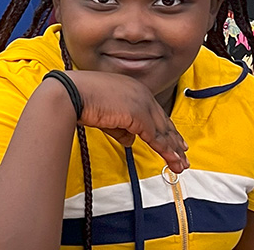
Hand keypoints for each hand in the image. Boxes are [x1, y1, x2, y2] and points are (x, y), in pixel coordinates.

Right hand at [66, 71, 189, 172]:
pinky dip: (166, 151)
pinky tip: (173, 160)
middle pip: (163, 121)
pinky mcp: (139, 115)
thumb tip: (131, 141)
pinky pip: (156, 137)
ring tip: (181, 164)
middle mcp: (141, 93)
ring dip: (174, 149)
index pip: (153, 111)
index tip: (174, 140)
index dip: (164, 127)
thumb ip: (120, 128)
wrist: (70, 92)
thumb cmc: (80, 98)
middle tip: (183, 154)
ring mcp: (142, 103)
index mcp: (133, 88)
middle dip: (174, 140)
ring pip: (163, 131)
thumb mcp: (104, 115)